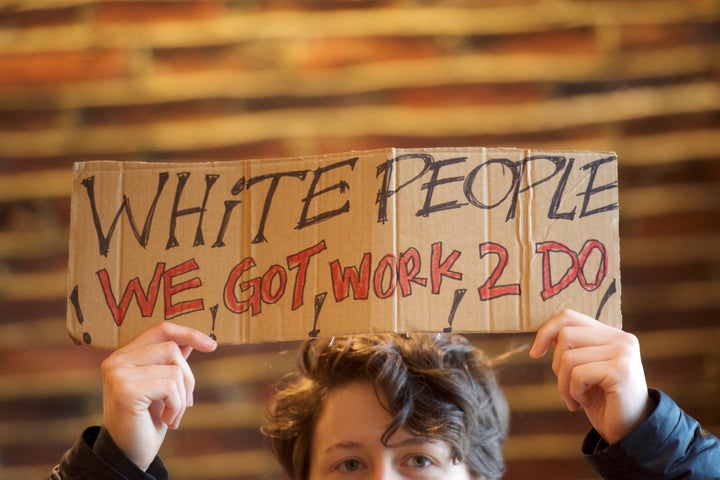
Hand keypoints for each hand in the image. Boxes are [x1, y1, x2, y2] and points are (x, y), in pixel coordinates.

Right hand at [100, 322, 216, 469]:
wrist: (129, 455)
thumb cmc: (146, 421)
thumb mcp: (161, 387)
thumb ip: (169, 363)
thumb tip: (188, 342)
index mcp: (123, 356)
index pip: (161, 330)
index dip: (188, 334)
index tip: (212, 345)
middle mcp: (116, 361)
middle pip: (172, 349)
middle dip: (187, 378)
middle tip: (184, 403)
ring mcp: (117, 374)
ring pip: (174, 369)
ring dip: (182, 396)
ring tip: (172, 415)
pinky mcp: (125, 390)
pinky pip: (170, 386)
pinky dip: (176, 405)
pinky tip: (166, 420)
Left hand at [529, 309, 650, 443]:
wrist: (630, 431)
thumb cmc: (603, 400)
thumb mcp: (584, 368)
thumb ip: (572, 348)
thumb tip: (546, 333)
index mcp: (611, 334)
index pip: (569, 317)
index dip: (546, 331)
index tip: (535, 353)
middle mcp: (621, 338)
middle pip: (565, 335)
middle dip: (556, 365)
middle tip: (566, 388)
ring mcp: (623, 352)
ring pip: (568, 357)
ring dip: (564, 384)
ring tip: (576, 399)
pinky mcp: (620, 370)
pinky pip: (578, 374)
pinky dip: (574, 392)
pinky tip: (586, 403)